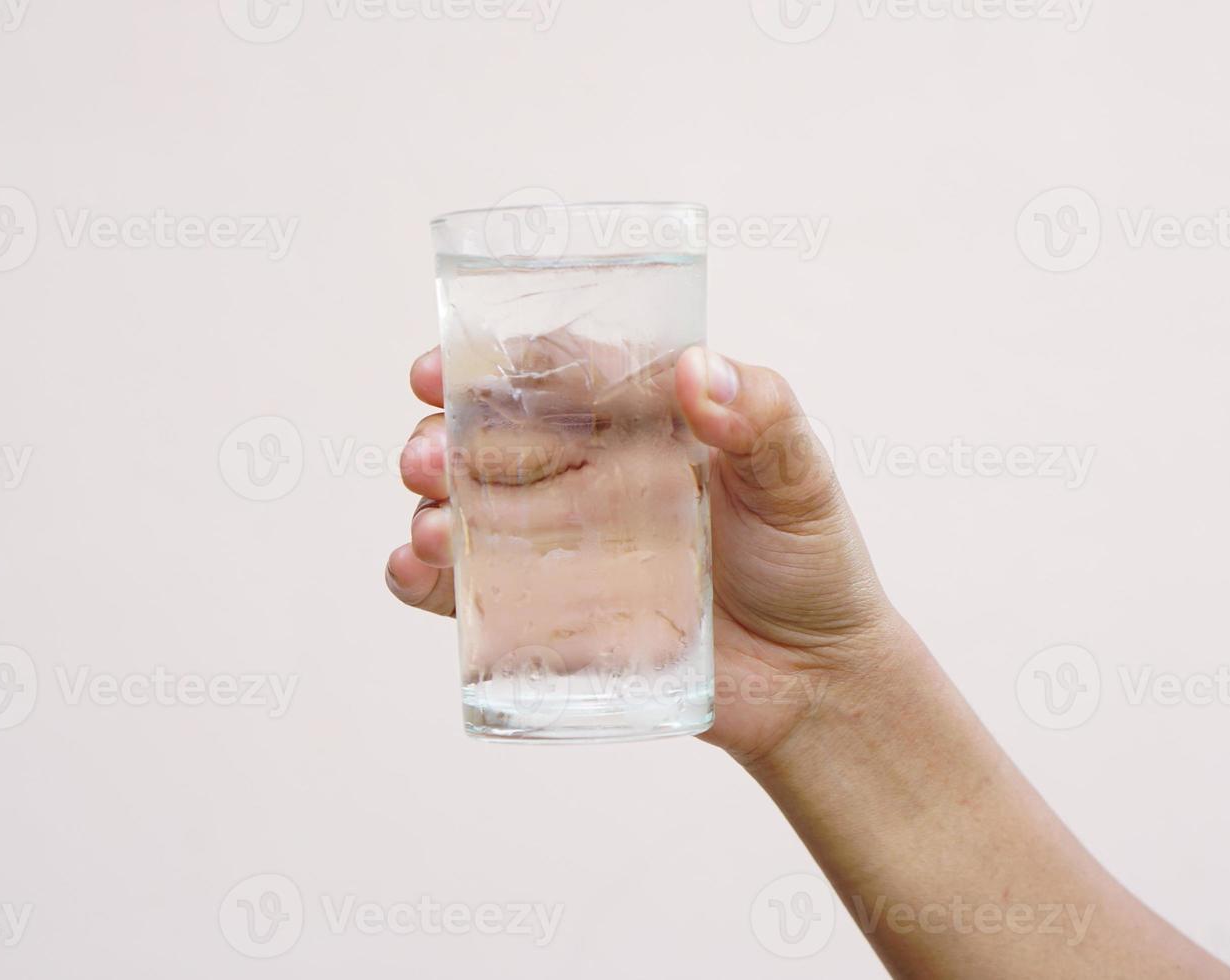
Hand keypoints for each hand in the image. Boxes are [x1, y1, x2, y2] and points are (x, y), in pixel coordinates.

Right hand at [386, 344, 897, 764]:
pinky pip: (469, 596)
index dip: (488, 365)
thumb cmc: (812, 563)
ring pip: (466, 514)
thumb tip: (697, 370)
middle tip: (424, 458)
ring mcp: (561, 549)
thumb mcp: (800, 478)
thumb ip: (761, 417)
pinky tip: (416, 570)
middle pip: (487, 442)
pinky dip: (426, 581)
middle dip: (439, 440)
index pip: (550, 375)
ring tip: (433, 529)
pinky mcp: (549, 620)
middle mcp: (585, 477)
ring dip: (430, 511)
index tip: (439, 369)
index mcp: (636, 424)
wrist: (814, 682)